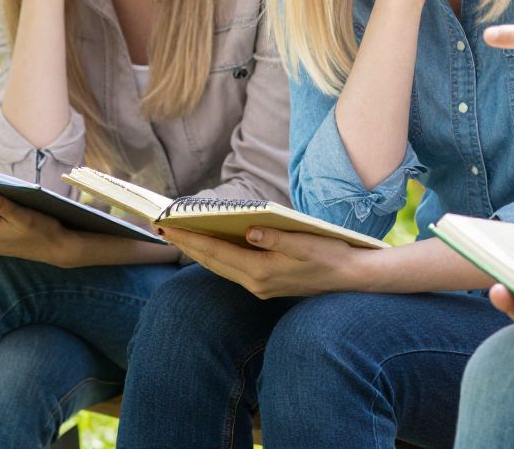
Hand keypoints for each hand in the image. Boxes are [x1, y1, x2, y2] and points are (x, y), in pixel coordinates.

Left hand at [160, 225, 366, 298]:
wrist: (351, 280)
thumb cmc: (331, 255)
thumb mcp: (305, 242)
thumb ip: (276, 237)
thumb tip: (249, 230)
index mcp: (262, 271)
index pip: (216, 252)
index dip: (190, 239)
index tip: (168, 227)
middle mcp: (256, 283)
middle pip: (212, 262)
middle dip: (186, 245)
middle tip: (163, 228)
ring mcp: (260, 287)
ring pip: (220, 268)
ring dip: (199, 252)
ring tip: (180, 235)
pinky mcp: (266, 285)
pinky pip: (233, 269)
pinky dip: (217, 257)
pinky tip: (211, 246)